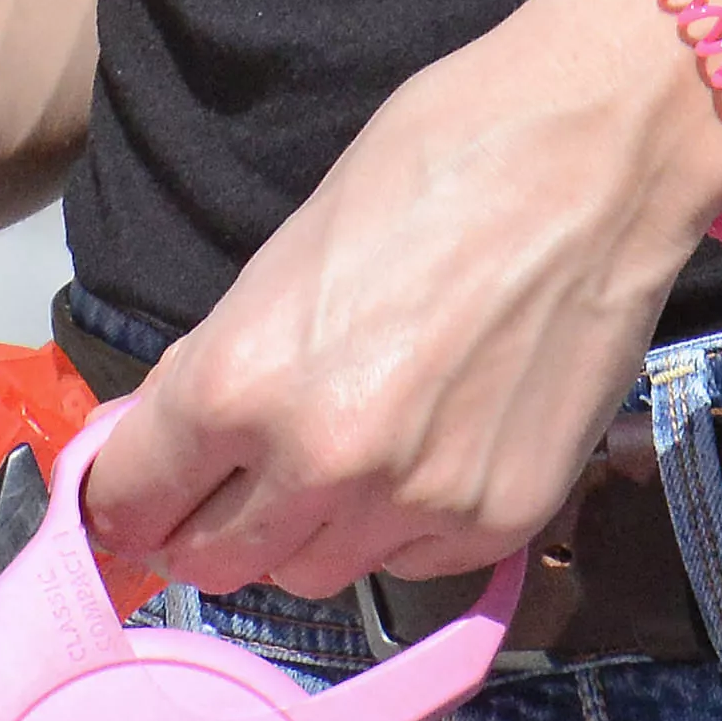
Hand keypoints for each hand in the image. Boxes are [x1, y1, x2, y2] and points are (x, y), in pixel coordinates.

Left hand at [82, 0, 721, 597]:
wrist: (600, 150)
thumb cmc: (439, 156)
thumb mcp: (292, 245)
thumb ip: (230, 359)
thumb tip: (180, 438)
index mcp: (246, 378)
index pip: (133, 497)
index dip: (122, 497)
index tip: (127, 499)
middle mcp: (324, 464)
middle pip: (217, 560)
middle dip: (209, 521)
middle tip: (230, 477)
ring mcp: (419, 502)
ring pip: (316, 570)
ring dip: (309, 526)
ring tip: (352, 437)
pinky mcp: (502, 519)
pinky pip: (412, 559)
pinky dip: (403, 519)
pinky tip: (432, 437)